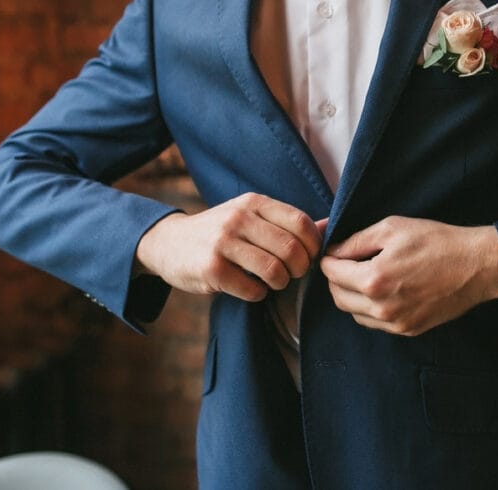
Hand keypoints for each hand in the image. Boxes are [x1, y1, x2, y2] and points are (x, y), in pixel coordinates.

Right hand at [135, 193, 324, 301]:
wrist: (167, 243)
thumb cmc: (221, 232)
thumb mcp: (252, 217)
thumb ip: (288, 222)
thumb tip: (330, 225)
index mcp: (254, 203)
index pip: (301, 223)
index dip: (313, 246)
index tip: (308, 257)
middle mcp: (238, 218)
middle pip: (291, 250)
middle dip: (299, 269)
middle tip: (292, 275)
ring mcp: (223, 243)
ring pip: (274, 271)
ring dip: (280, 284)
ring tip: (272, 282)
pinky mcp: (211, 269)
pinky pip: (252, 289)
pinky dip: (258, 294)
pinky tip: (251, 288)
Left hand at [320, 216, 497, 335]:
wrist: (475, 266)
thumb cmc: (437, 242)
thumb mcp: (392, 228)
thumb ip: (356, 240)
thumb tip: (334, 250)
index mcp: (374, 280)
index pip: (331, 273)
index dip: (329, 258)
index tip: (335, 251)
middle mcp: (381, 307)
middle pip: (338, 297)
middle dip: (336, 278)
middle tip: (347, 262)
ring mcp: (395, 323)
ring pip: (354, 313)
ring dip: (352, 295)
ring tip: (367, 275)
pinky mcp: (409, 330)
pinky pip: (375, 323)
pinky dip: (370, 308)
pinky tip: (383, 291)